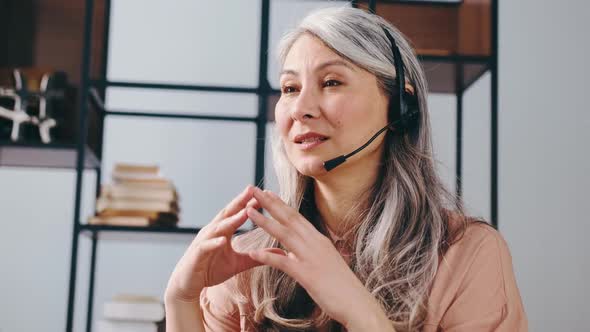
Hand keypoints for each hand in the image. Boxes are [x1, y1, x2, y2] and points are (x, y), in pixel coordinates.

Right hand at [165, 185, 261, 302]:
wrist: (188, 284)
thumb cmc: (211, 270)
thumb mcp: (239, 264)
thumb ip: (258, 257)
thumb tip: (282, 253)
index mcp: (224, 231)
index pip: (238, 213)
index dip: (250, 203)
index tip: (265, 193)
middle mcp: (213, 232)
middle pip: (228, 213)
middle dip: (240, 201)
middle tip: (253, 189)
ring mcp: (204, 241)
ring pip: (219, 227)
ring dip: (232, 219)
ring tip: (245, 212)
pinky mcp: (197, 254)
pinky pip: (206, 247)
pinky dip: (214, 242)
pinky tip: (223, 240)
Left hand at [245, 187, 390, 329]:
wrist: (357, 302)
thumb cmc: (341, 286)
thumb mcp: (322, 263)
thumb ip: (302, 256)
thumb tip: (286, 253)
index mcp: (319, 239)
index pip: (296, 217)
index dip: (281, 204)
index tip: (268, 193)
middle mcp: (315, 243)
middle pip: (289, 218)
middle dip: (270, 203)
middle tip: (254, 190)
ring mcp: (311, 257)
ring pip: (284, 234)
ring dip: (265, 221)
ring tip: (249, 211)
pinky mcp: (307, 275)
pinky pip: (283, 263)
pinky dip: (267, 257)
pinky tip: (253, 253)